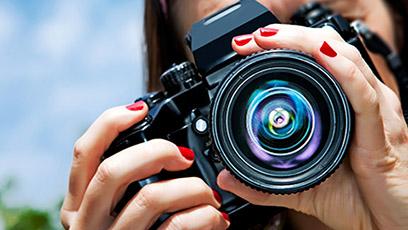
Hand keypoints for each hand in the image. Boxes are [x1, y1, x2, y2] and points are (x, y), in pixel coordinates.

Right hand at [61, 102, 228, 228]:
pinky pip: (176, 228)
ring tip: (208, 193)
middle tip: (184, 156)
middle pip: (114, 170)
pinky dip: (203, 216)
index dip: (109, 123)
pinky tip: (214, 217)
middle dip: (156, 152)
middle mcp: (87, 222)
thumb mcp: (114, 209)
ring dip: (191, 188)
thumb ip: (125, 182)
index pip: (83, 153)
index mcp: (78, 203)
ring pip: (150, 199)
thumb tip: (165, 147)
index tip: (140, 108)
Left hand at [217, 24, 407, 228]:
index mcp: (343, 109)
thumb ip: (263, 183)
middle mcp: (361, 102)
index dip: (283, 49)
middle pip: (327, 51)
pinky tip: (322, 55)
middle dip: (288, 38)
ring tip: (272, 38)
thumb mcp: (302, 186)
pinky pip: (363, 93)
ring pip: (345, 60)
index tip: (246, 47)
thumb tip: (228, 178)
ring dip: (307, 43)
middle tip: (251, 38)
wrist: (393, 225)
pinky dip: (342, 70)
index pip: (314, 64)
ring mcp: (376, 112)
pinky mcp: (385, 130)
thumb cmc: (359, 200)